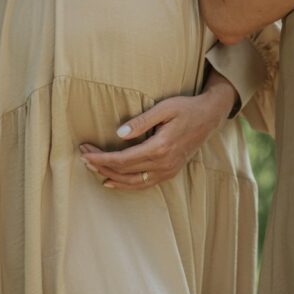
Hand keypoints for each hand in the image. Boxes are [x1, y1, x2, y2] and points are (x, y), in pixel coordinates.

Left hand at [79, 74, 236, 189]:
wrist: (210, 117)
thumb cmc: (186, 108)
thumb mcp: (164, 108)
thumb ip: (141, 121)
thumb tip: (119, 133)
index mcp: (160, 148)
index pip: (122, 159)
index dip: (101, 157)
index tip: (85, 152)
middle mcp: (163, 164)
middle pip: (124, 172)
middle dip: (101, 165)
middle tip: (83, 156)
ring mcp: (168, 171)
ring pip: (132, 182)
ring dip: (110, 176)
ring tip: (93, 168)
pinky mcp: (170, 172)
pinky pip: (143, 184)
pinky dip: (126, 185)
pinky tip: (112, 181)